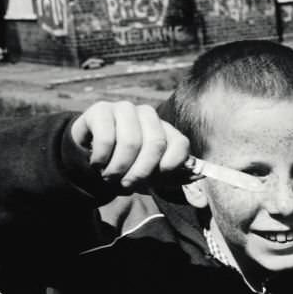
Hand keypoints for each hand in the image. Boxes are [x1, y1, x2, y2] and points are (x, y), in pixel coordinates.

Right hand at [70, 100, 190, 188]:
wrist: (93, 158)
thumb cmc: (128, 166)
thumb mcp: (153, 175)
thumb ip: (176, 176)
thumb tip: (199, 174)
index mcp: (165, 130)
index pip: (180, 144)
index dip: (170, 167)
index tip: (155, 180)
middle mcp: (148, 115)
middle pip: (156, 144)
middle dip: (141, 172)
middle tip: (128, 184)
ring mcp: (125, 109)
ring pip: (130, 142)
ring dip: (118, 168)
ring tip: (110, 176)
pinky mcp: (102, 110)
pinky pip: (106, 138)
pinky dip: (101, 159)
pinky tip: (98, 163)